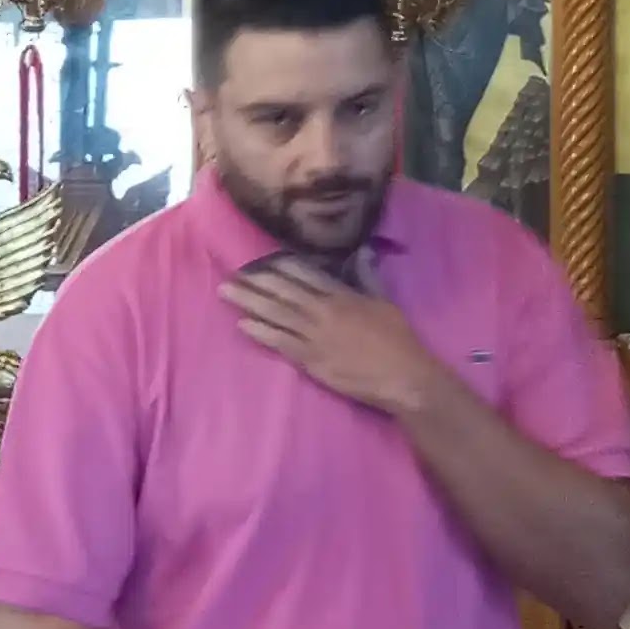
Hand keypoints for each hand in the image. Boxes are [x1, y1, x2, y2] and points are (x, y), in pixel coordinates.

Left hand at [222, 257, 441, 419]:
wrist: (403, 376)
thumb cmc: (398, 339)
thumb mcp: (385, 302)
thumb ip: (369, 277)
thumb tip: (364, 253)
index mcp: (342, 295)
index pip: (304, 274)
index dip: (279, 267)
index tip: (259, 261)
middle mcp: (324, 311)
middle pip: (282, 291)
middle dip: (255, 281)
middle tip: (231, 273)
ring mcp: (315, 336)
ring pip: (276, 314)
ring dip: (249, 302)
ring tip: (226, 292)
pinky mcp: (311, 360)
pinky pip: (280, 342)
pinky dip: (260, 332)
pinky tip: (242, 324)